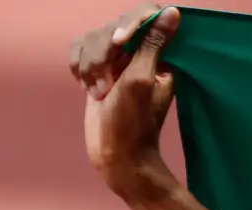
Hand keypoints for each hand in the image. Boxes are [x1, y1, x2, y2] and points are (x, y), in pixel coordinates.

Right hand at [75, 6, 180, 201]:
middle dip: (102, 54)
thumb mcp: (143, 79)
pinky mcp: (97, 71)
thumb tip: (173, 12)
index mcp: (159, 56)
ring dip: (89, 65)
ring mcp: (116, 63)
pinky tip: (87, 87)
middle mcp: (139, 56)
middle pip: (110, 27)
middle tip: (107, 86)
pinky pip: (79, 51)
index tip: (121, 43)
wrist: (116, 155)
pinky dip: (78, 67)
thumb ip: (153, 45)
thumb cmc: (133, 122)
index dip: (127, 25)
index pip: (143, 16)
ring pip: (90, 38)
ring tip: (99, 91)